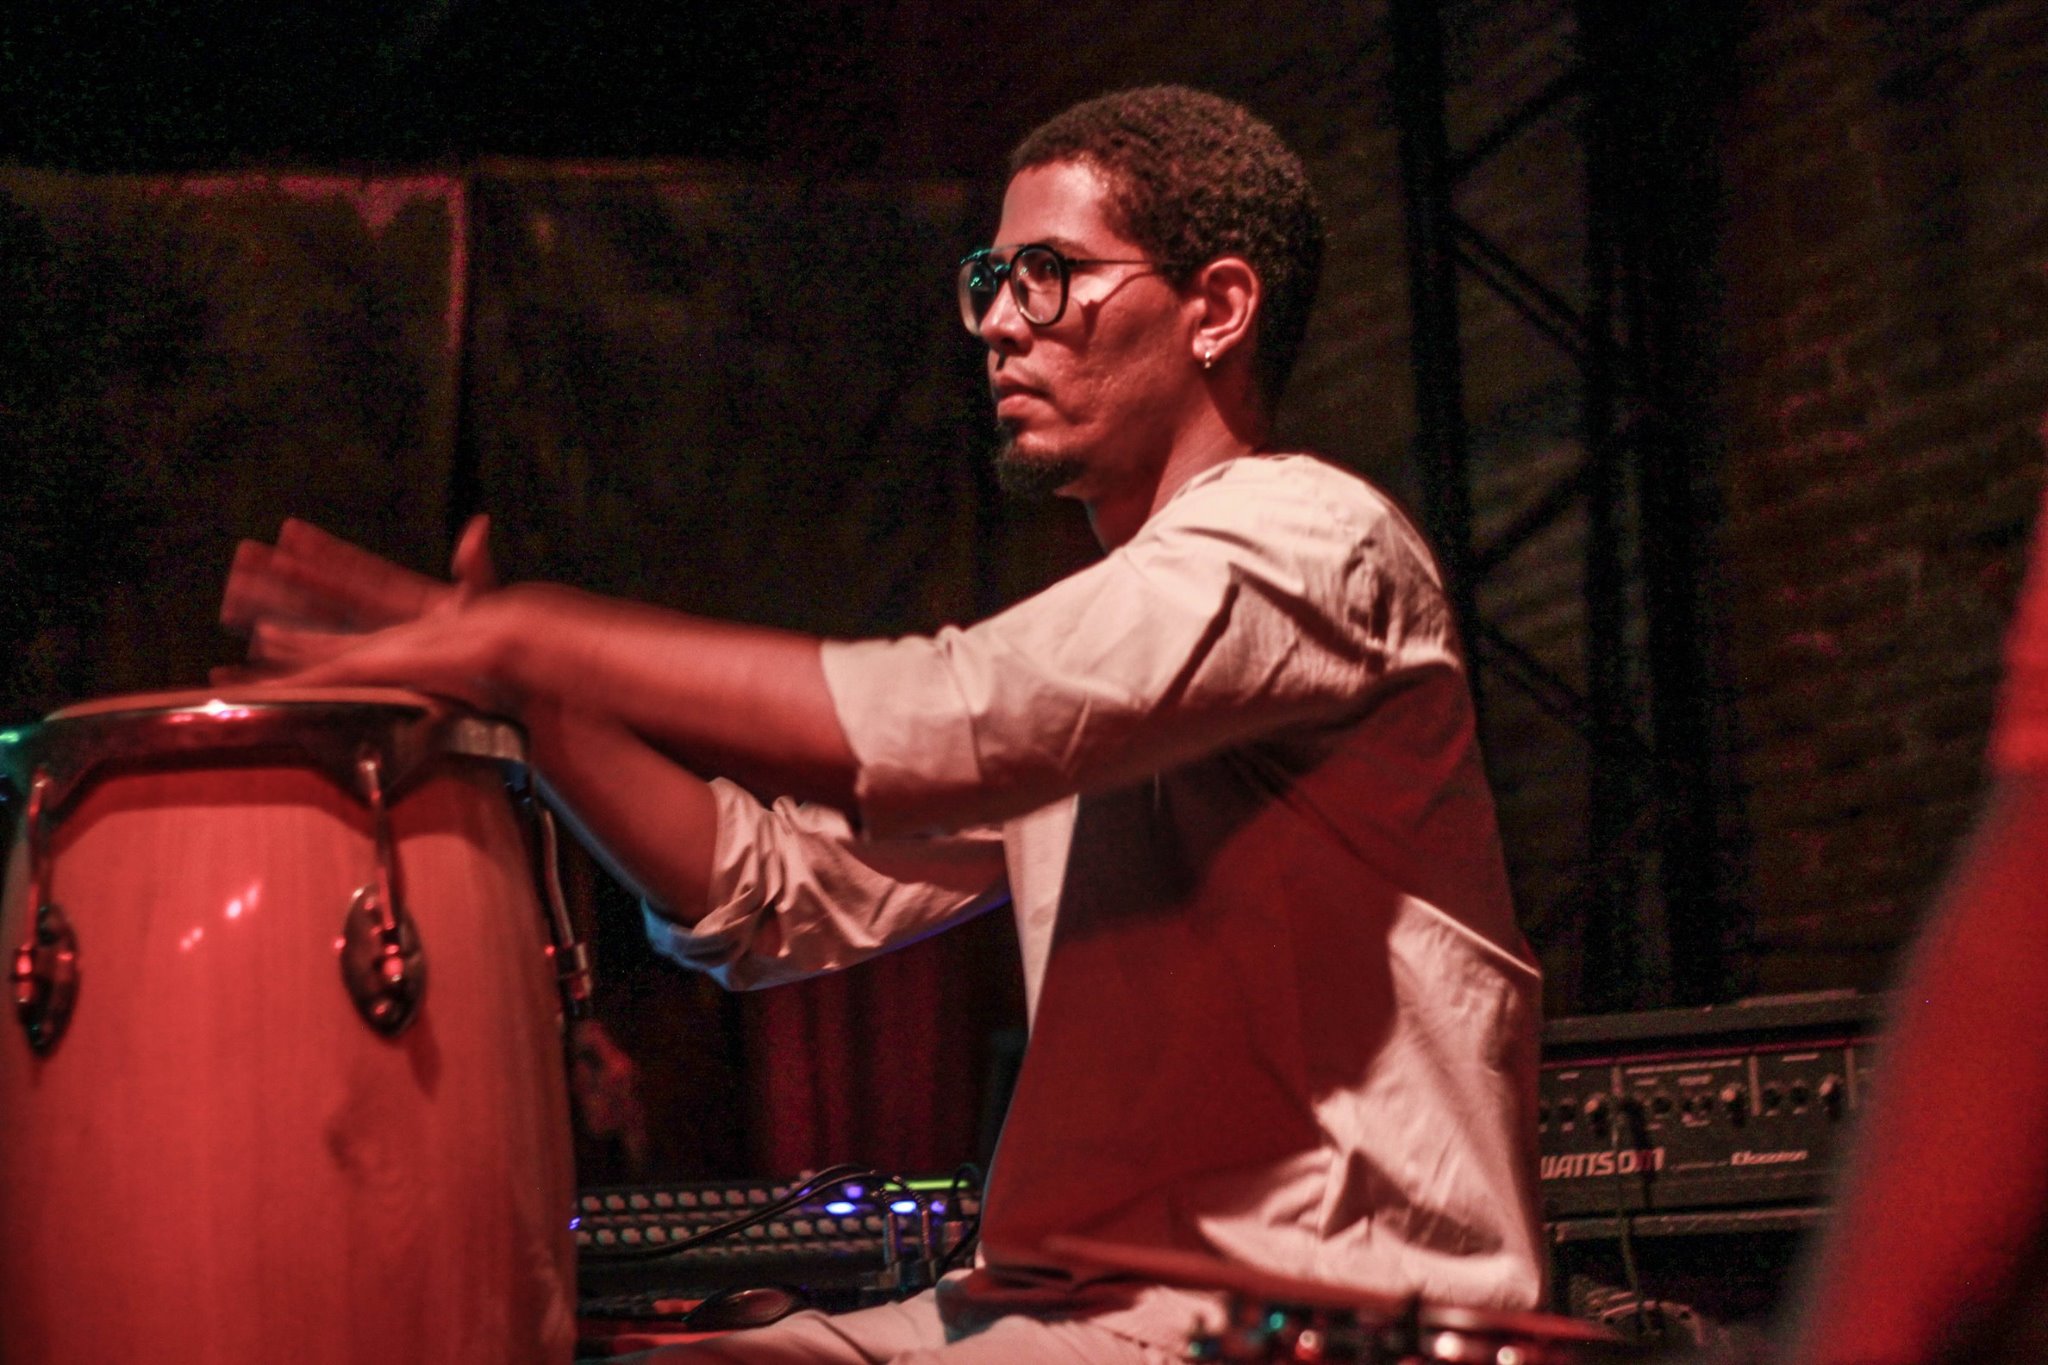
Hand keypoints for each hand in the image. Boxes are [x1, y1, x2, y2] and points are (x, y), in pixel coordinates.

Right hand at [219, 515, 512, 710]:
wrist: (499, 693)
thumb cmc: (497, 653)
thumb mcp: (486, 607)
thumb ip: (476, 571)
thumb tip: (478, 527)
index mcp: (410, 605)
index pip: (361, 575)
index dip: (327, 553)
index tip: (292, 532)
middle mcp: (384, 630)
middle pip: (326, 599)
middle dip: (285, 580)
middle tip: (243, 557)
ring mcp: (372, 659)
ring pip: (312, 634)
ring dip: (275, 615)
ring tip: (232, 599)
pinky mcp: (363, 689)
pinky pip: (316, 678)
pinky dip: (281, 672)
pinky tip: (251, 660)